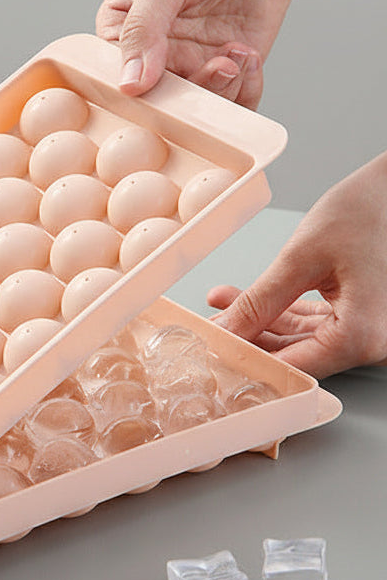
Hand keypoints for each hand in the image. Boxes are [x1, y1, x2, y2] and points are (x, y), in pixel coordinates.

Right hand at [96, 0, 309, 108]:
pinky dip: (244, 90)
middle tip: (210, 69)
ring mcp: (195, 60)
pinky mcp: (234, 63)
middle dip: (186, 96)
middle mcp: (156, 52)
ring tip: (233, 56)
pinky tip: (249, 55)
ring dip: (218, 92)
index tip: (156, 91)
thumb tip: (130, 85)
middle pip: (159, 100)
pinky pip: (235, 100)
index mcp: (121, 31)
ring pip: (198, 107)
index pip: (116, 77)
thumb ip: (143, 29)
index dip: (134, 93)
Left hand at [207, 152, 386, 378]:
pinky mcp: (358, 315)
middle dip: (247, 340)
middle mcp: (371, 342)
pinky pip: (310, 323)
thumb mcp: (301, 258)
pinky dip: (276, 311)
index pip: (293, 366)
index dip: (247, 360)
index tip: (212, 352)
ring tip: (218, 309)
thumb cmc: (366, 212)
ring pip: (298, 339)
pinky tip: (239, 300)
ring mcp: (367, 330)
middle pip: (295, 356)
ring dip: (256, 323)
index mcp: (364, 336)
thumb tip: (226, 331)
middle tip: (208, 330)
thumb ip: (260, 301)